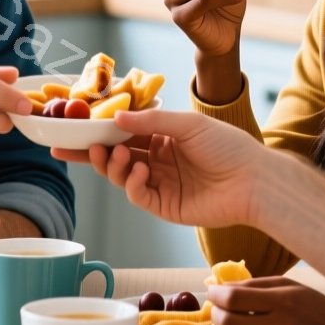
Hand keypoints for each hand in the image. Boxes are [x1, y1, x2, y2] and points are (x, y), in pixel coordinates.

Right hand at [51, 110, 268, 227]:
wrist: (254, 181)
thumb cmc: (228, 146)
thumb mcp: (188, 124)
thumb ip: (151, 121)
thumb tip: (116, 118)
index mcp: (164, 136)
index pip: (124, 132)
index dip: (97, 131)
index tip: (70, 128)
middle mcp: (159, 160)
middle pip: (116, 155)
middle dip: (91, 152)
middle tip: (70, 146)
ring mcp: (161, 184)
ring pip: (122, 176)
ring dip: (112, 164)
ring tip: (115, 153)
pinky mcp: (165, 207)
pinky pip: (138, 195)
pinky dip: (132, 183)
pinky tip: (139, 171)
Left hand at [207, 277, 324, 324]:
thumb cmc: (316, 308)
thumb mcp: (290, 286)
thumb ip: (254, 285)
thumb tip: (220, 288)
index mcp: (284, 302)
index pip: (233, 298)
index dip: (216, 294)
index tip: (214, 293)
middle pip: (228, 323)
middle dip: (216, 314)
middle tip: (219, 310)